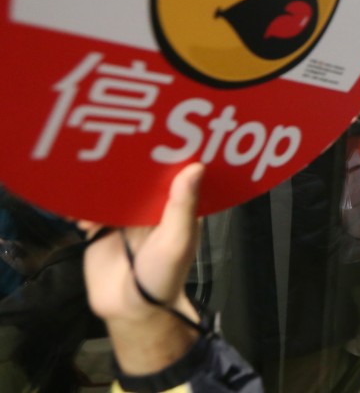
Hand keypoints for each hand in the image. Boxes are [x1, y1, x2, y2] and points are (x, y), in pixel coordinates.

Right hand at [82, 163, 203, 374]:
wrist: (129, 310)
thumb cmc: (163, 278)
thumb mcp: (177, 241)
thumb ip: (183, 206)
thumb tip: (196, 167)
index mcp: (178, 205)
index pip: (173, 170)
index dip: (164, 153)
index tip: (151, 133)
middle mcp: (153, 206)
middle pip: (139, 175)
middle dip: (123, 166)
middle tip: (108, 153)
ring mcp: (128, 216)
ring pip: (112, 189)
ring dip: (98, 188)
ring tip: (88, 190)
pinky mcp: (104, 228)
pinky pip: (91, 209)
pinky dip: (82, 208)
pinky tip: (78, 218)